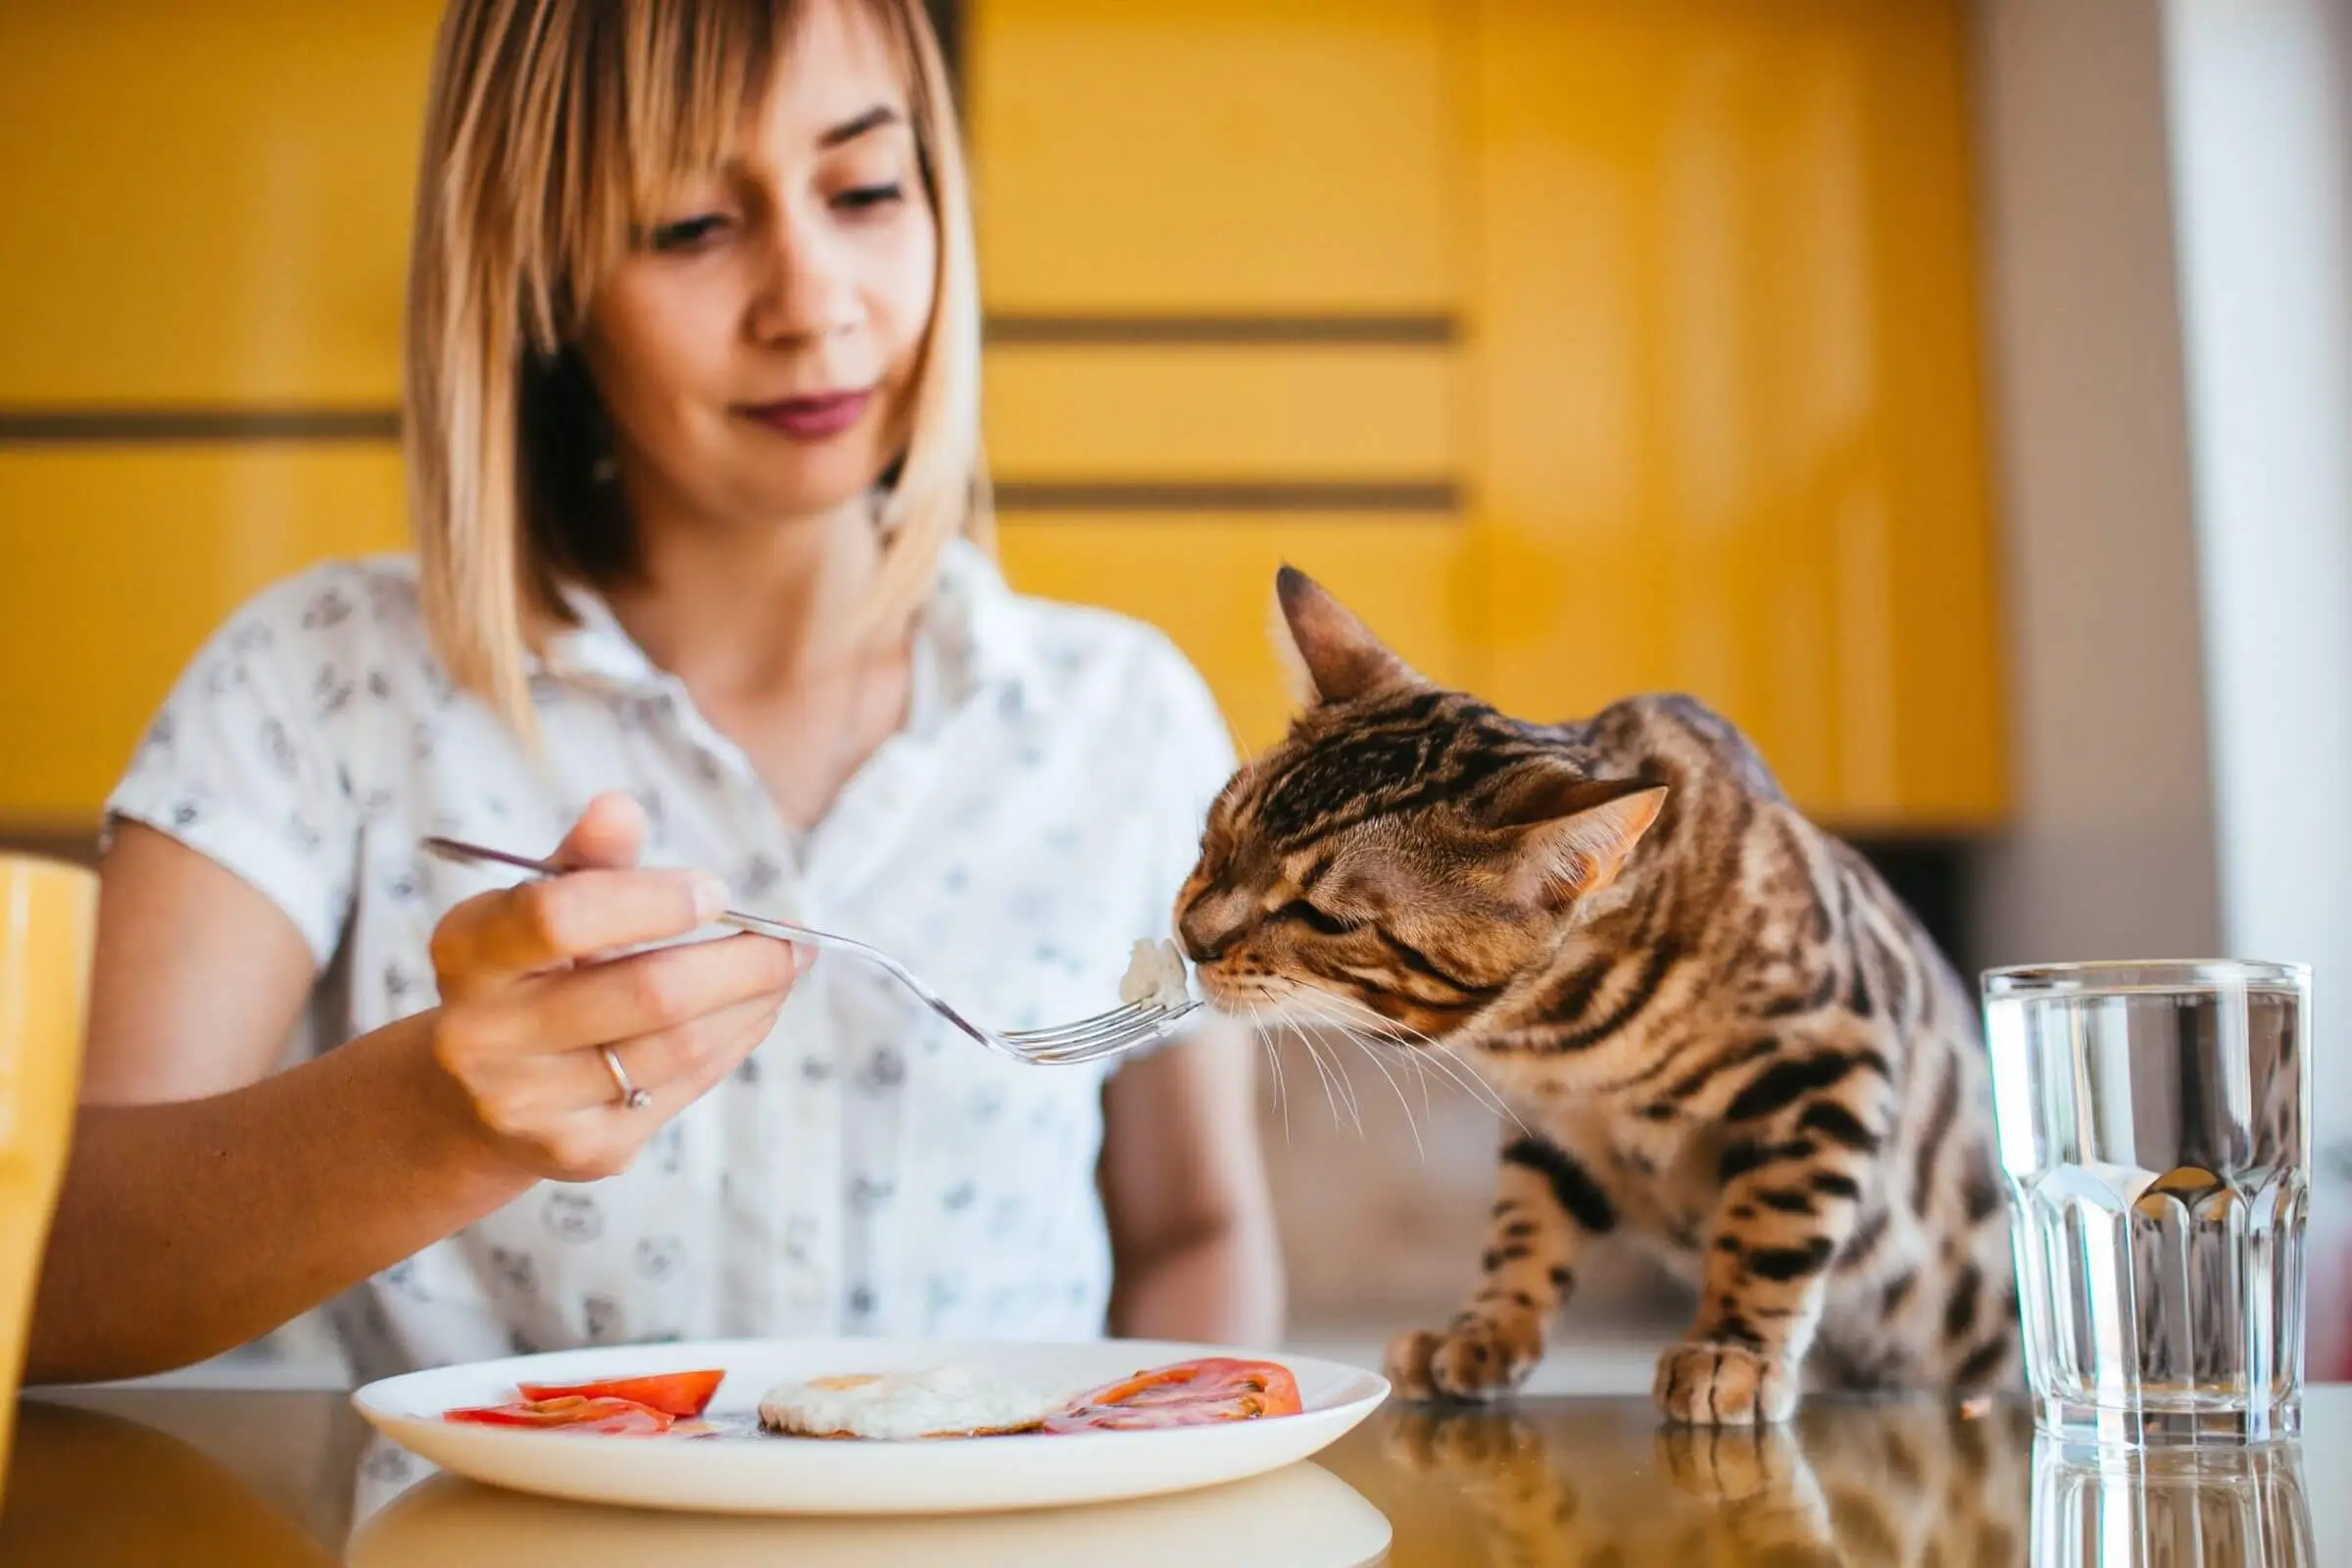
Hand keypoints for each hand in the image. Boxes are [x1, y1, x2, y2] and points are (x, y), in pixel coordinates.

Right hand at [423, 792, 802, 1180]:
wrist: (470, 1099)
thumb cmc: (526, 974)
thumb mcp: (536, 906)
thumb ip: (584, 860)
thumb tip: (619, 807)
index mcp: (468, 951)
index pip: (560, 917)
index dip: (652, 901)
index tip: (716, 891)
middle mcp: (484, 1035)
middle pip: (648, 993)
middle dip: (742, 961)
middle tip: (792, 938)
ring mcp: (531, 1103)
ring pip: (680, 1045)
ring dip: (753, 1002)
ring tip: (784, 969)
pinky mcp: (581, 1150)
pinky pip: (684, 1087)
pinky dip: (734, 1042)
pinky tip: (752, 1012)